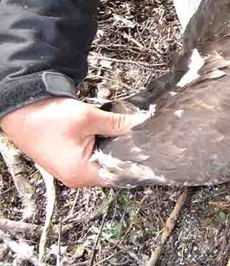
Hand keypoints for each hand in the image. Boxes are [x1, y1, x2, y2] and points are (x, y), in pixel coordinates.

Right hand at [0, 97, 142, 187]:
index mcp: (80, 173)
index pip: (119, 174)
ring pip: (106, 160)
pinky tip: (116, 132)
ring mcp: (73, 168)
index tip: (155, 152)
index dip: (138, 162)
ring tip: (132, 133)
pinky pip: (96, 155)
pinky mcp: (71, 157)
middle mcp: (77, 176)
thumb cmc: (46, 117)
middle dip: (129, 152)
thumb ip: (117, 124)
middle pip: (114, 168)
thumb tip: (140, 125)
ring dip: (117, 147)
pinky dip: (106, 144)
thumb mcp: (88, 118)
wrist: (21, 107)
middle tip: (147, 138)